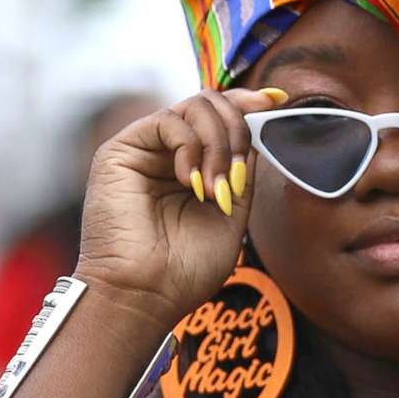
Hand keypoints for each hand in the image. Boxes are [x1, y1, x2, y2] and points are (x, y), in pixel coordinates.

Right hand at [74, 87, 284, 330]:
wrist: (144, 297)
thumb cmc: (184, 271)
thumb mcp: (231, 215)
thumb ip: (242, 171)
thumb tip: (256, 127)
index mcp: (192, 168)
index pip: (221, 119)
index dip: (249, 104)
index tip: (276, 100)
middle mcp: (167, 154)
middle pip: (212, 105)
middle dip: (237, 133)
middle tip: (236, 178)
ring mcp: (144, 150)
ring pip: (195, 107)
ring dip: (218, 146)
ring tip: (213, 190)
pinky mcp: (121, 150)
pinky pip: (169, 121)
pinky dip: (191, 148)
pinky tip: (191, 183)